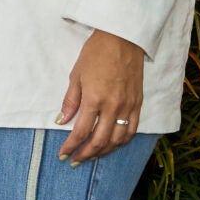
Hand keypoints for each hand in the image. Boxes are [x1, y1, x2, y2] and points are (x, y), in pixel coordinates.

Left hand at [57, 29, 144, 164]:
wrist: (123, 39)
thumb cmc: (96, 53)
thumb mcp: (76, 74)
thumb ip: (70, 100)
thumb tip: (61, 121)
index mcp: (94, 99)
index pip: (81, 132)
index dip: (71, 146)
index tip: (63, 154)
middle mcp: (113, 107)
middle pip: (100, 141)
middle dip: (86, 154)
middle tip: (75, 160)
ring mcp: (128, 107)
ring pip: (117, 140)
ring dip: (103, 151)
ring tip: (91, 155)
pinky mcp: (138, 104)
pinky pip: (132, 130)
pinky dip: (121, 142)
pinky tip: (113, 145)